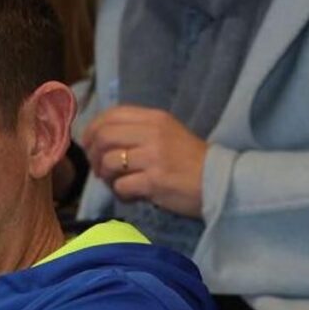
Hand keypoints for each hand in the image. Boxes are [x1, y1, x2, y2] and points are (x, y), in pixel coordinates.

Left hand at [81, 106, 206, 218]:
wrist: (220, 182)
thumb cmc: (190, 160)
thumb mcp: (167, 133)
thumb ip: (137, 130)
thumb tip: (98, 137)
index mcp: (155, 118)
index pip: (111, 114)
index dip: (92, 129)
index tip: (88, 143)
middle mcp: (153, 133)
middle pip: (103, 137)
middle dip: (93, 155)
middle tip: (100, 169)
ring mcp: (153, 157)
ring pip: (108, 162)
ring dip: (105, 176)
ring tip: (116, 182)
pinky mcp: (154, 181)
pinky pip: (121, 186)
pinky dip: (120, 193)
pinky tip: (131, 195)